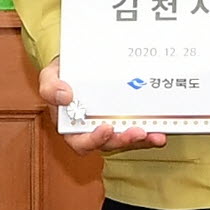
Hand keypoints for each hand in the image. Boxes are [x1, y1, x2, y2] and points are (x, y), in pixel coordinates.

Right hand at [40, 60, 167, 154]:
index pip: (81, 142)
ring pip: (126, 140)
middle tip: (137, 132)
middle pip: (108, 144)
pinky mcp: (126, 121)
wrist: (78, 64)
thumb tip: (65, 96)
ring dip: (141, 140)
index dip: (94, 140)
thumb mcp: (48, 77)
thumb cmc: (62, 75)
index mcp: (71, 127)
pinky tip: (161, 131)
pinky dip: (150, 134)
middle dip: (124, 141)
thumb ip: (50, 88)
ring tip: (155, 134)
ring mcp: (111, 126)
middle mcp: (91, 131)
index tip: (106, 128)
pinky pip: (138, 132)